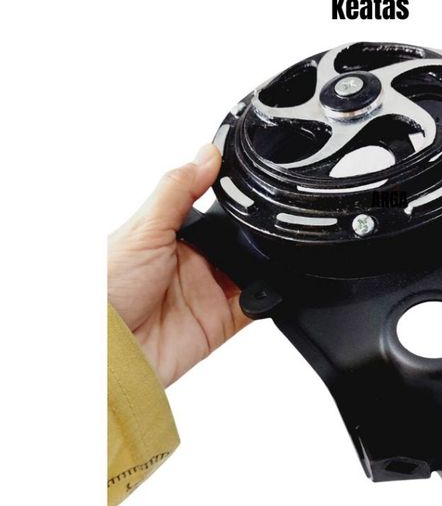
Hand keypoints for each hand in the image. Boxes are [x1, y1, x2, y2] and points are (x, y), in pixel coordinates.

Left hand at [108, 145, 250, 385]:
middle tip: (263, 230)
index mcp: (175, 236)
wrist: (108, 351)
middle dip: (256, 237)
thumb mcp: (144, 228)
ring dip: (265, 267)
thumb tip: (206, 154)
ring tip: (264, 260)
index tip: (260, 185)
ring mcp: (210, 293)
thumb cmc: (107, 289)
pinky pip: (257, 309)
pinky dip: (269, 300)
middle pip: (241, 243)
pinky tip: (267, 289)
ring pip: (254, 273)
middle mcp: (195, 264)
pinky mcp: (221, 323)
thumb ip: (178, 190)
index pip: (216, 213)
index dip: (238, 202)